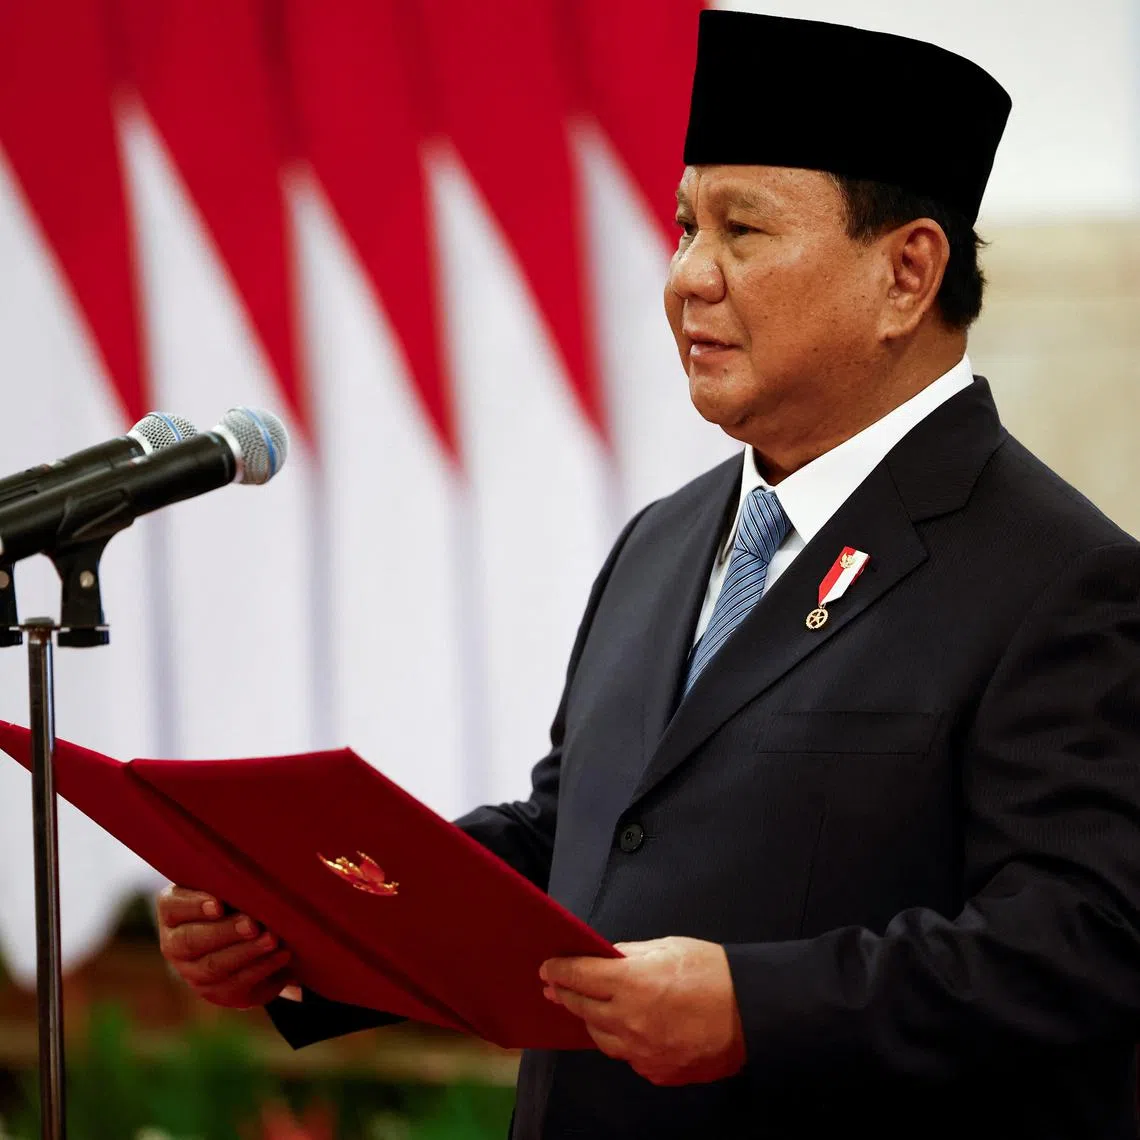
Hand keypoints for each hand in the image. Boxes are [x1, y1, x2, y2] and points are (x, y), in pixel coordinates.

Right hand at [156, 885, 293, 1008]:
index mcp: (173, 911)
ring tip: (273, 939)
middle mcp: (175, 944)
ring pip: (214, 967)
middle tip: (253, 924)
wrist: (250, 937)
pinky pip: (236, 985)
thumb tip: (257, 863)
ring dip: (247, 953)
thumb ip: (235, 878)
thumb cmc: (239, 897)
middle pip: (191, 941)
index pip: (172, 906)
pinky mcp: (218, 992)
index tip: (219, 904)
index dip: (194, 906)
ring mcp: (193, 973)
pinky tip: (281, 955)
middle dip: (226, 932)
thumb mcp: (232, 885)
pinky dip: (262, 969)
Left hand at [540, 936, 744, 1086]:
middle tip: (554, 986)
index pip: (580, 976)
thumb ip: (631, 954)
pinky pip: (627, 1056)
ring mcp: (642, 1052)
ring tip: (585, 1006)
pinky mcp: (656, 1071)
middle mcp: (630, 1021)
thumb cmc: (714, 973)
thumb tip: (605, 957)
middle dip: (566, 994)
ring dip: (590, 1019)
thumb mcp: (669, 947)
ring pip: (600, 1037)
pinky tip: (621, 1028)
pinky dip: (620, 1040)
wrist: (754, 1014)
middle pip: (583, 1008)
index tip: (548, 967)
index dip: (559, 970)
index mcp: (632, 983)